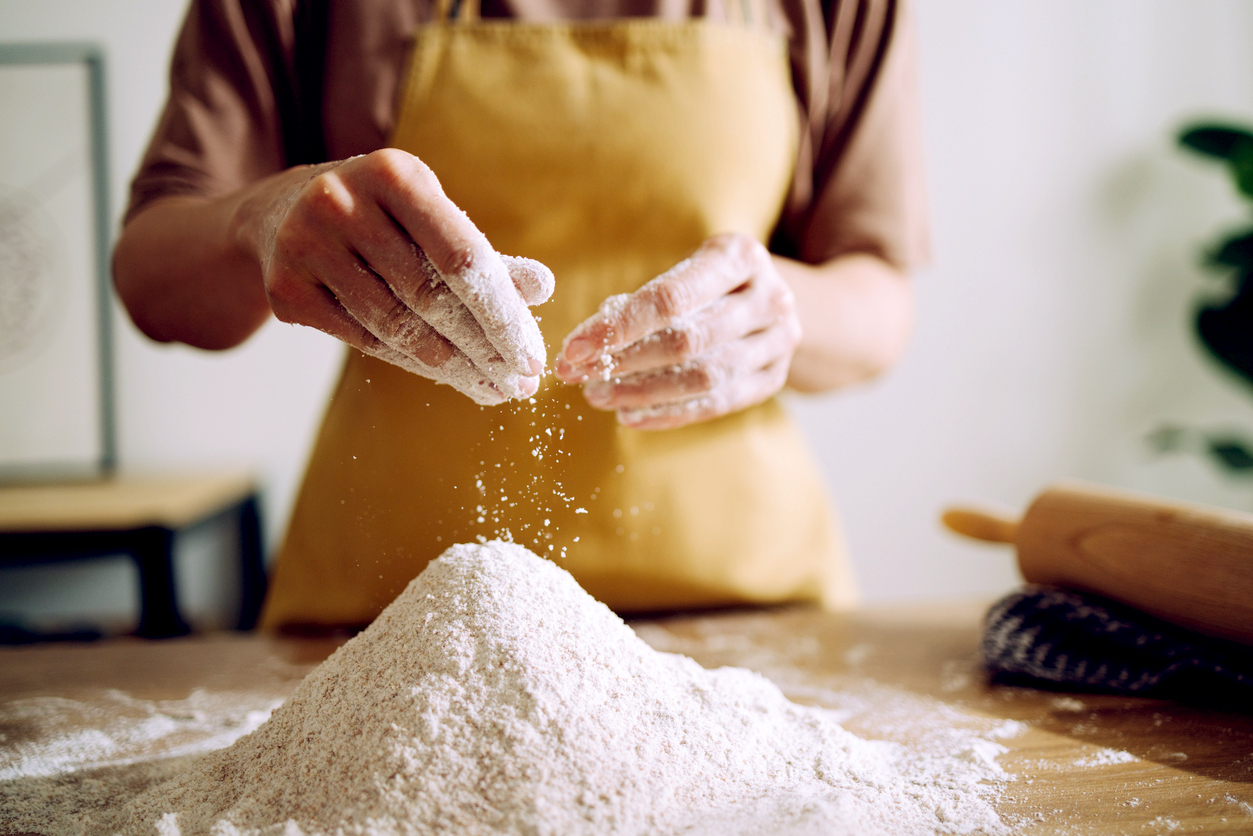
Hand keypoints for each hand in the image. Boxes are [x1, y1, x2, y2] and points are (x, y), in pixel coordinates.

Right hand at [247, 149, 552, 404]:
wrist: (281, 214)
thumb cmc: (383, 218)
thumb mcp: (432, 219)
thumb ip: (484, 257)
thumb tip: (544, 288)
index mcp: (394, 174)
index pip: (463, 258)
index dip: (503, 314)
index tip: (532, 357)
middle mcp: (342, 201)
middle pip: (431, 297)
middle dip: (484, 350)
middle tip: (520, 386)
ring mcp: (307, 243)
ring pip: (397, 326)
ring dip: (454, 367)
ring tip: (493, 390)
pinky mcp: (286, 287)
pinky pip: (364, 340)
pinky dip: (412, 364)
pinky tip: (450, 378)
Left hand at [554, 233, 801, 428]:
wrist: (771, 298)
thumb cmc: (710, 281)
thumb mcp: (686, 269)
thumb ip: (643, 300)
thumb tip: (588, 345)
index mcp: (740, 256)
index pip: (672, 298)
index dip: (620, 326)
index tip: (574, 347)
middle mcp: (770, 297)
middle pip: (688, 340)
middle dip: (623, 362)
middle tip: (577, 375)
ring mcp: (779, 341)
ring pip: (705, 378)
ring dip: (643, 392)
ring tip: (599, 397)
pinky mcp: (774, 378)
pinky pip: (719, 404)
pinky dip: (670, 413)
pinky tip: (631, 416)